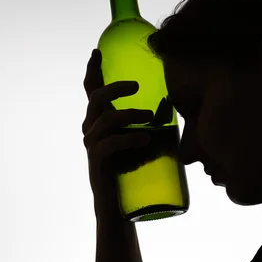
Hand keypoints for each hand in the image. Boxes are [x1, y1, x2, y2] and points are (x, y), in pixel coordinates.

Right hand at [82, 49, 154, 218]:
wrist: (121, 210)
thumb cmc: (133, 173)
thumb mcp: (142, 141)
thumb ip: (149, 123)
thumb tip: (170, 104)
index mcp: (100, 123)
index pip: (91, 92)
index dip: (92, 71)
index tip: (96, 52)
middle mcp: (92, 132)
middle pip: (95, 100)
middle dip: (114, 88)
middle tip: (135, 86)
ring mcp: (93, 148)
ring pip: (104, 120)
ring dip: (129, 115)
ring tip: (150, 117)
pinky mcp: (98, 165)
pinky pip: (108, 145)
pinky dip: (127, 139)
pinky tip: (144, 139)